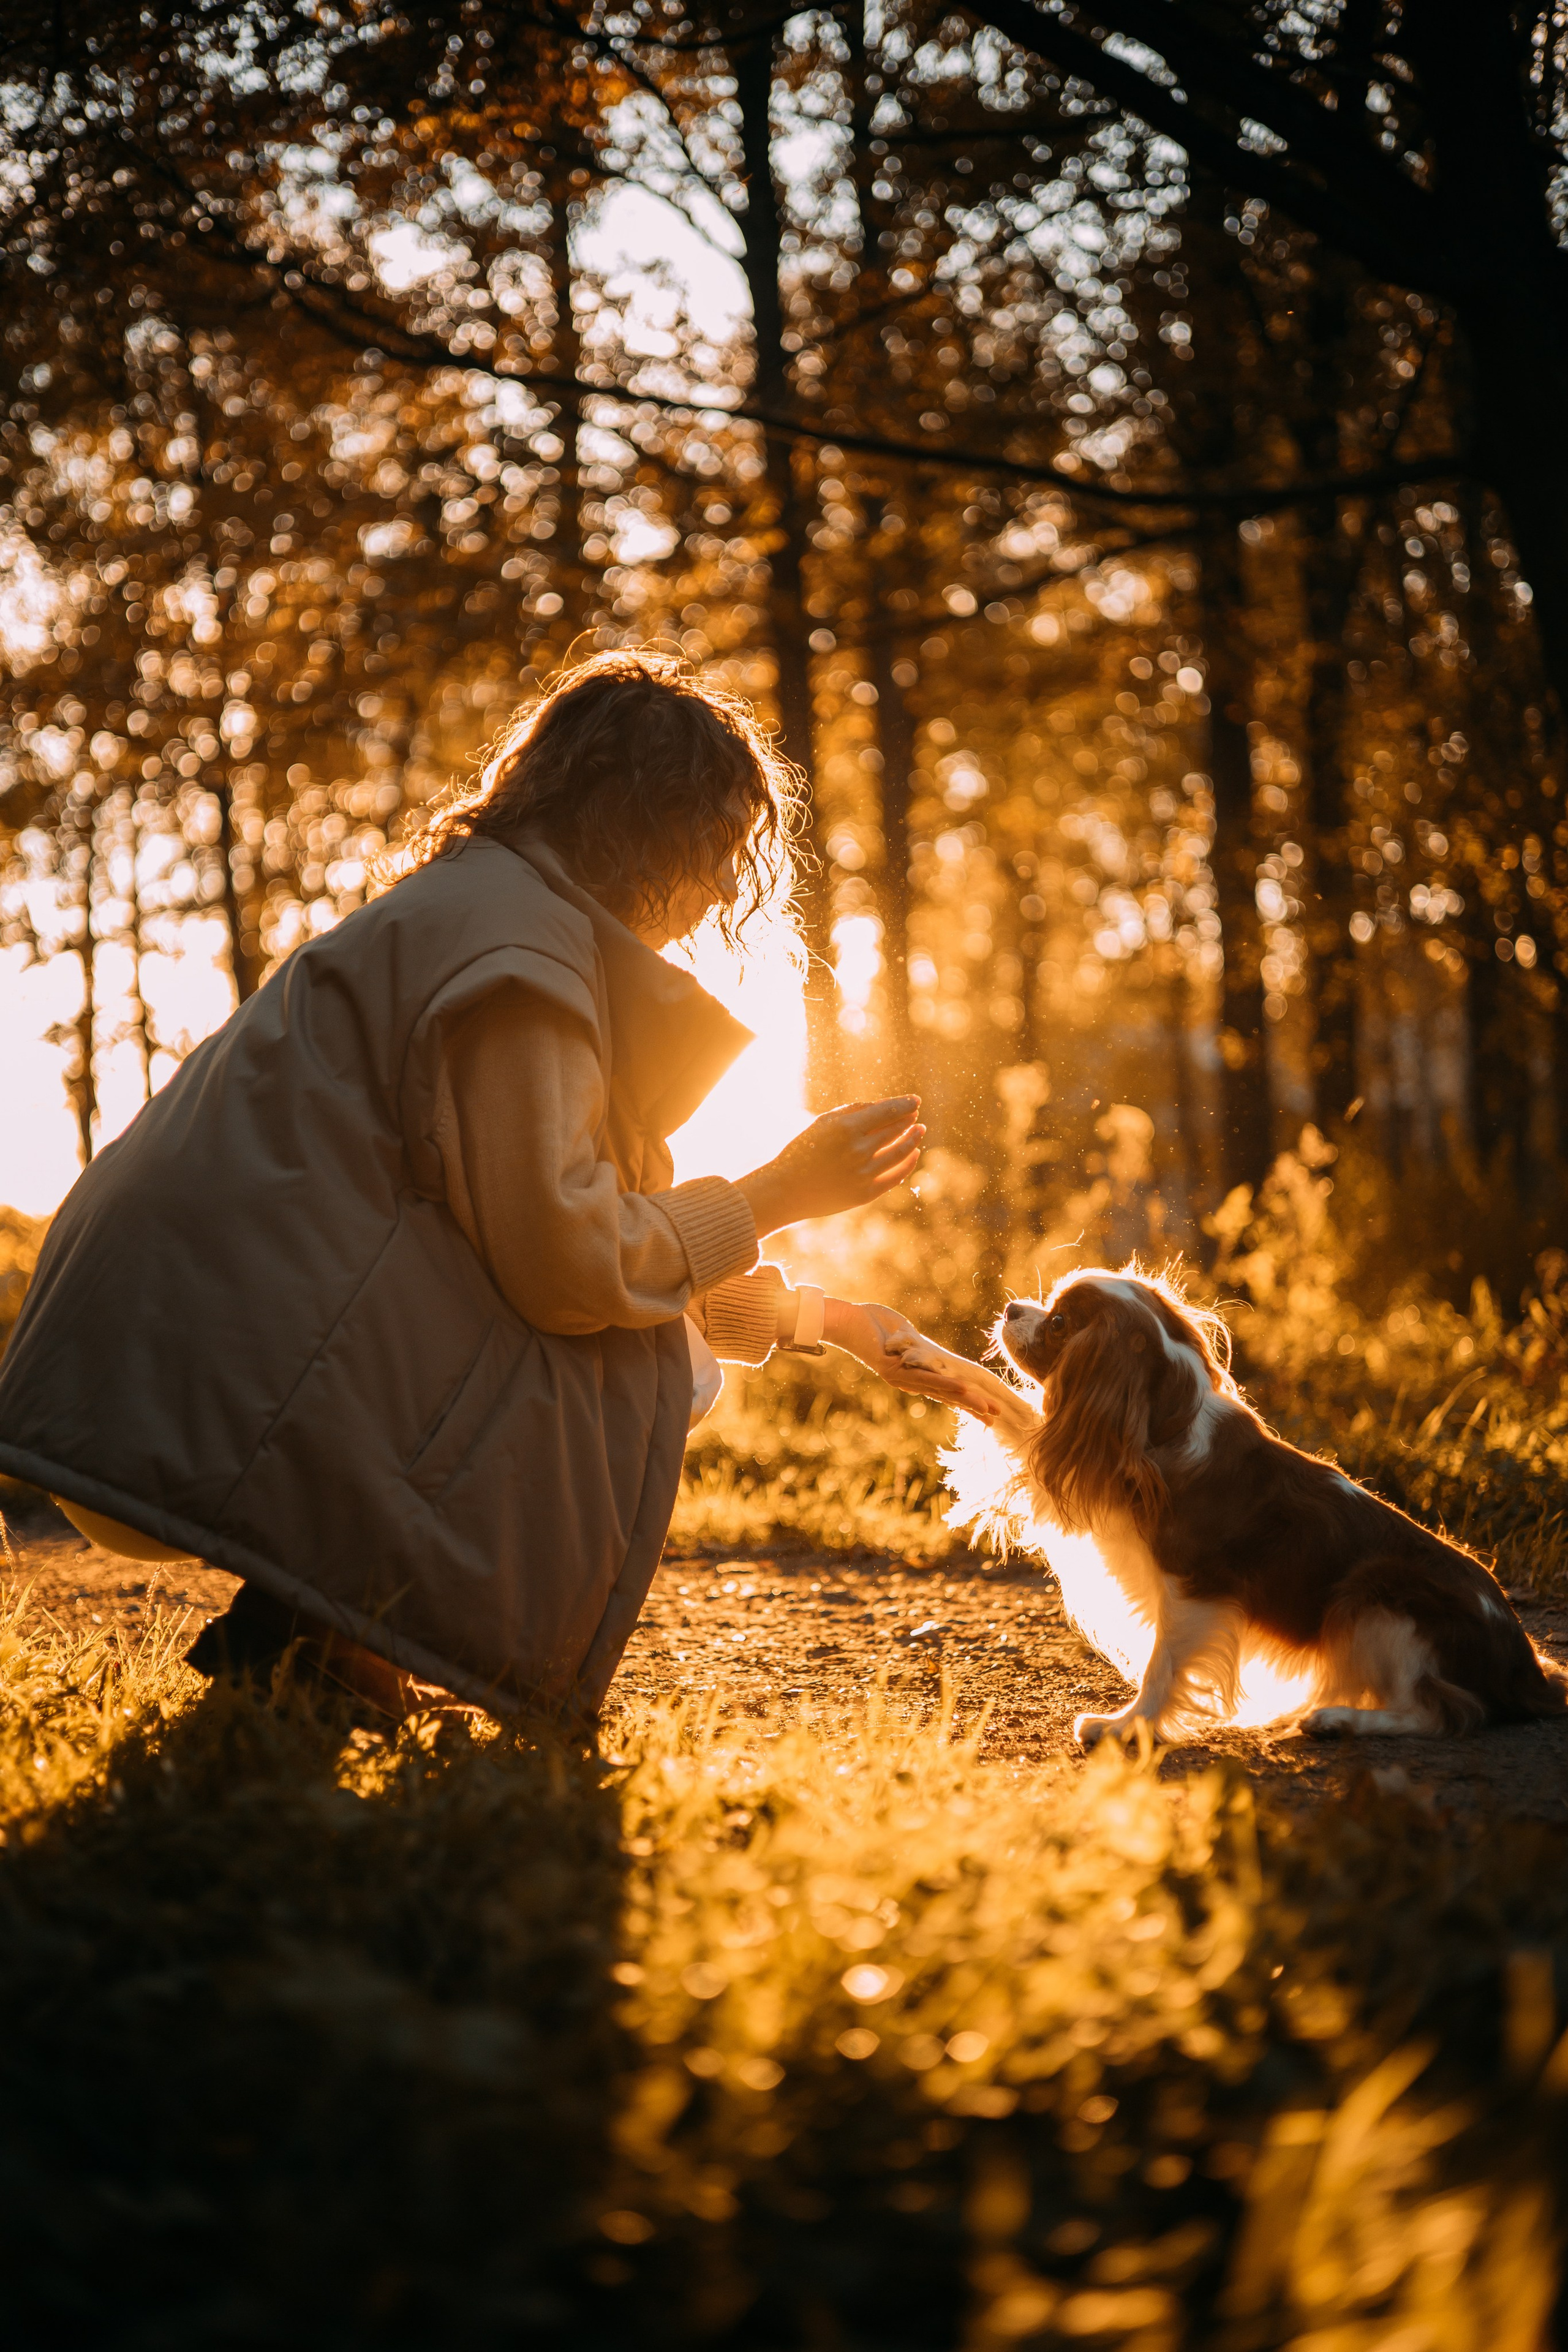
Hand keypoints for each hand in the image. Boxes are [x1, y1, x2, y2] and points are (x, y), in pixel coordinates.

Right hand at [737, 1098, 923, 1236]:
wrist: (786, 1190)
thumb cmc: (803, 1150)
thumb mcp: (823, 1123)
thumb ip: (854, 1111)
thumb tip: (887, 1107)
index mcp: (845, 1129)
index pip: (886, 1112)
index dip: (904, 1104)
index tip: (915, 1100)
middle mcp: (856, 1151)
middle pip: (895, 1130)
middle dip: (908, 1120)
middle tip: (914, 1115)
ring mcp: (862, 1175)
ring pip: (900, 1152)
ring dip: (913, 1139)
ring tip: (920, 1130)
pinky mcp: (865, 1194)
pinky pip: (895, 1176)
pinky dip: (908, 1163)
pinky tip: (914, 1153)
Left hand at [823, 1300, 976, 1403]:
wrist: (846, 1322)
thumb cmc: (872, 1324)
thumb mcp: (903, 1337)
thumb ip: (917, 1346)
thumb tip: (926, 1349)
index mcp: (914, 1374)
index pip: (946, 1391)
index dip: (967, 1402)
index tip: (989, 1413)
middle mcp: (909, 1380)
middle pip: (947, 1396)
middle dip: (972, 1407)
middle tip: (996, 1419)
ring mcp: (902, 1377)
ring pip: (939, 1390)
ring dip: (964, 1399)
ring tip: (985, 1407)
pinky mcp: (894, 1371)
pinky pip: (923, 1376)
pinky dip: (943, 1383)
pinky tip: (961, 1389)